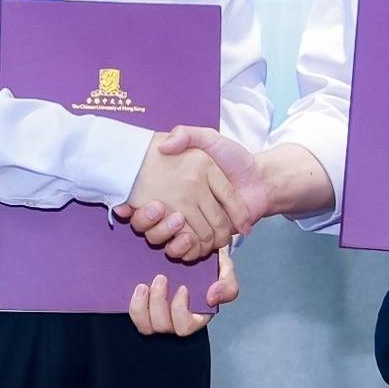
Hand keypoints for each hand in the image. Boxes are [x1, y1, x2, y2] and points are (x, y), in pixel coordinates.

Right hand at [114, 134, 242, 255]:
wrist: (261, 178)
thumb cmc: (234, 157)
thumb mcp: (208, 138)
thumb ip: (187, 135)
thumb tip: (165, 145)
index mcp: (174, 188)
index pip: (144, 204)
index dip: (135, 208)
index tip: (127, 206)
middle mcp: (179, 208)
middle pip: (153, 227)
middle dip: (153, 224)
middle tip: (158, 210)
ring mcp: (191, 225)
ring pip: (168, 242)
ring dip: (169, 238)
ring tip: (178, 225)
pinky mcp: (205, 239)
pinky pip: (187, 252)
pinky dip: (186, 251)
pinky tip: (189, 240)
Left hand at [127, 247, 237, 336]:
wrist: (190, 249)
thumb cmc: (209, 264)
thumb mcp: (224, 270)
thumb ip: (227, 285)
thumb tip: (212, 299)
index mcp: (196, 316)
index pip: (184, 326)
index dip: (179, 311)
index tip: (182, 287)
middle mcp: (175, 320)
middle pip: (162, 327)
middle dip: (158, 304)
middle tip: (161, 278)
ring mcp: (157, 315)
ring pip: (145, 327)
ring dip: (141, 307)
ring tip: (143, 285)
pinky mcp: (143, 307)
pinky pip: (134, 316)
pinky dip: (133, 304)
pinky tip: (137, 288)